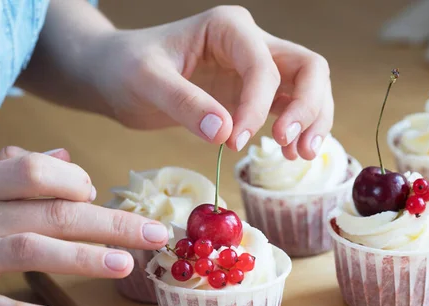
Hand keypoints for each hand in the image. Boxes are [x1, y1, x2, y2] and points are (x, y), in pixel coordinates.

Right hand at [0, 147, 167, 305]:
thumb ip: (13, 168)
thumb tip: (67, 156)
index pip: (32, 172)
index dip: (71, 180)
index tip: (95, 192)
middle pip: (52, 214)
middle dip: (109, 223)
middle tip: (153, 233)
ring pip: (30, 251)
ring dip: (82, 258)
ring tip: (124, 264)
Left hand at [91, 6, 332, 159]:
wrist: (115, 75)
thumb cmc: (126, 68)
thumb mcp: (146, 81)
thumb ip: (184, 103)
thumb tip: (225, 132)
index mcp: (229, 28)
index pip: (263, 66)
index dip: (257, 107)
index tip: (234, 143)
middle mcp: (251, 44)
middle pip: (308, 68)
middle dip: (308, 108)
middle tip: (292, 146)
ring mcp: (256, 70)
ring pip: (308, 88)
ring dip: (313, 120)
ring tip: (299, 155)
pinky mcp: (252, 95)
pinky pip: (289, 108)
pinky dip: (298, 130)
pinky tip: (289, 153)